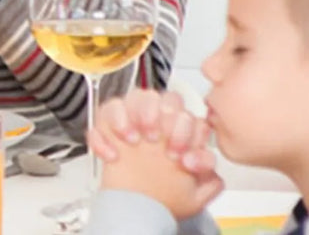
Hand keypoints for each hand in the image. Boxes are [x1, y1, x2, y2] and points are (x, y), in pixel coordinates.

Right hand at [89, 91, 221, 221]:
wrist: (138, 211)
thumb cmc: (166, 199)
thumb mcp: (195, 192)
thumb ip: (205, 169)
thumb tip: (201, 157)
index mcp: (180, 130)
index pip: (186, 113)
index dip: (183, 129)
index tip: (179, 153)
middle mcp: (158, 121)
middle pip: (159, 97)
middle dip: (156, 113)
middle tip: (154, 138)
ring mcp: (134, 121)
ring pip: (133, 97)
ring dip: (131, 115)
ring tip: (132, 140)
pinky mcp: (110, 128)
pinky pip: (104, 115)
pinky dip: (104, 134)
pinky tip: (113, 155)